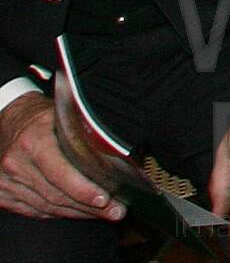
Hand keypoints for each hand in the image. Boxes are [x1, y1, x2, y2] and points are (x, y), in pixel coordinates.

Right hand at [0, 94, 117, 221]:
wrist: (8, 121)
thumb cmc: (40, 118)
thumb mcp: (62, 115)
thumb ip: (83, 130)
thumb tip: (117, 145)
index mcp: (33, 141)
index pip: (59, 173)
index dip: (83, 190)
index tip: (105, 199)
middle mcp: (16, 164)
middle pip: (56, 195)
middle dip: (89, 207)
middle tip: (116, 211)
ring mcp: (6, 183)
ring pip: (47, 207)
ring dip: (78, 213)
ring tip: (104, 213)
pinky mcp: (3, 195)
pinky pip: (35, 211)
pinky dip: (59, 214)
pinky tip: (79, 212)